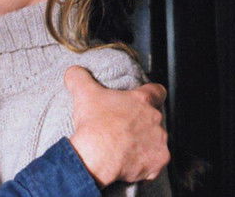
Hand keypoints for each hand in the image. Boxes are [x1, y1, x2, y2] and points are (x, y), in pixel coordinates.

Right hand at [65, 66, 169, 186]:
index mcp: (141, 100)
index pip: (157, 91)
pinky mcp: (158, 160)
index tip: (144, 100)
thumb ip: (79, 77)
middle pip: (154, 118)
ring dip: (144, 143)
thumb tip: (74, 72)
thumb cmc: (95, 126)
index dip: (152, 94)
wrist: (97, 156)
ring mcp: (159, 140)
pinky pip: (155, 162)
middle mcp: (155, 119)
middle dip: (141, 123)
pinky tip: (129, 161)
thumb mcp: (83, 93)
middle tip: (122, 128)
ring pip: (155, 140)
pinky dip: (145, 163)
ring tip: (124, 147)